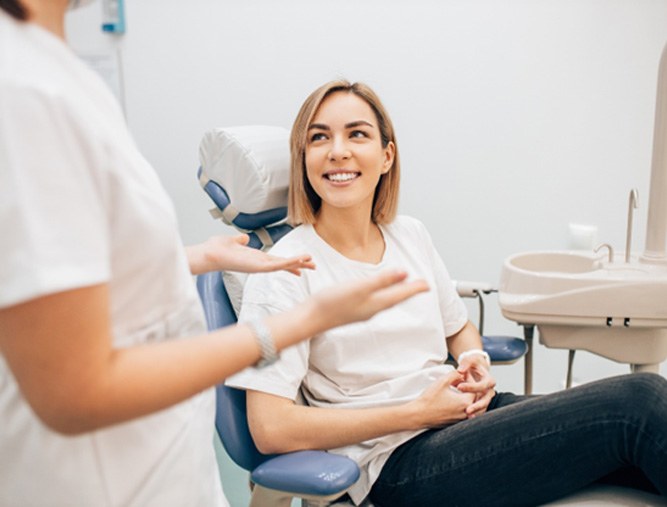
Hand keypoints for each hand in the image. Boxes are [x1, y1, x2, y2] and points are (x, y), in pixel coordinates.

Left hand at [186, 234, 315, 274]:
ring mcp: (259, 267)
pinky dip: (288, 263)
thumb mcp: (232, 241)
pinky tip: (299, 261)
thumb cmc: (217, 249)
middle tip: (314, 266)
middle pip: (284, 264)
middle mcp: (259, 264)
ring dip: (297, 263)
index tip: (301, 264)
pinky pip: (277, 266)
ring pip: (283, 265)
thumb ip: (240, 240)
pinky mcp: (257, 267)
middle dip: (299, 265)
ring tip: (312, 262)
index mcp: (256, 258)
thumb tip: (243, 238)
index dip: (290, 262)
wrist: (209, 254)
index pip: (277, 260)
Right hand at [311, 270, 428, 329]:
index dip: (415, 288)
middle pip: (396, 299)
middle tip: (421, 286)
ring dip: (397, 294)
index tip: (428, 285)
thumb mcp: (360, 287)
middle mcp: (372, 309)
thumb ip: (382, 280)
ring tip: (403, 288)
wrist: (311, 319)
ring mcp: (362, 311)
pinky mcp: (352, 310)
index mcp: (376, 303)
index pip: (401, 294)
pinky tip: (378, 294)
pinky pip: (375, 302)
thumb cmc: (332, 303)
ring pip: (386, 301)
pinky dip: (383, 295)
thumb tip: (404, 273)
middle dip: (409, 291)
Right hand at [409, 370, 475, 427]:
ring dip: (465, 396)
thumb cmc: (430, 399)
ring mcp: (460, 419)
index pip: (475, 389)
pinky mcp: (454, 422)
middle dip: (468, 388)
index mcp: (465, 402)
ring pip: (470, 406)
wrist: (419, 415)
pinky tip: (452, 398)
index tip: (462, 374)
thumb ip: (454, 374)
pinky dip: (461, 405)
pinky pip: (463, 412)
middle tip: (459, 381)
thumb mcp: (442, 381)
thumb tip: (461, 373)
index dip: (469, 379)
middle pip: (474, 398)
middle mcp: (465, 412)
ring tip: (456, 389)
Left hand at [456, 357, 495, 418]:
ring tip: (467, 416)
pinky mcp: (482, 403)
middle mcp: (490, 391)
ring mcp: (486, 398)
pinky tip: (466, 418)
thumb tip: (460, 370)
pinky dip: (474, 414)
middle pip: (486, 400)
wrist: (476, 370)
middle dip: (477, 405)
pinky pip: (480, 411)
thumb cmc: (472, 365)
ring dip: (476, 412)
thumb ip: (466, 363)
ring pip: (484, 408)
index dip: (471, 386)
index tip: (458, 387)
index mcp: (489, 380)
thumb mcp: (470, 360)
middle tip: (467, 410)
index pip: (482, 385)